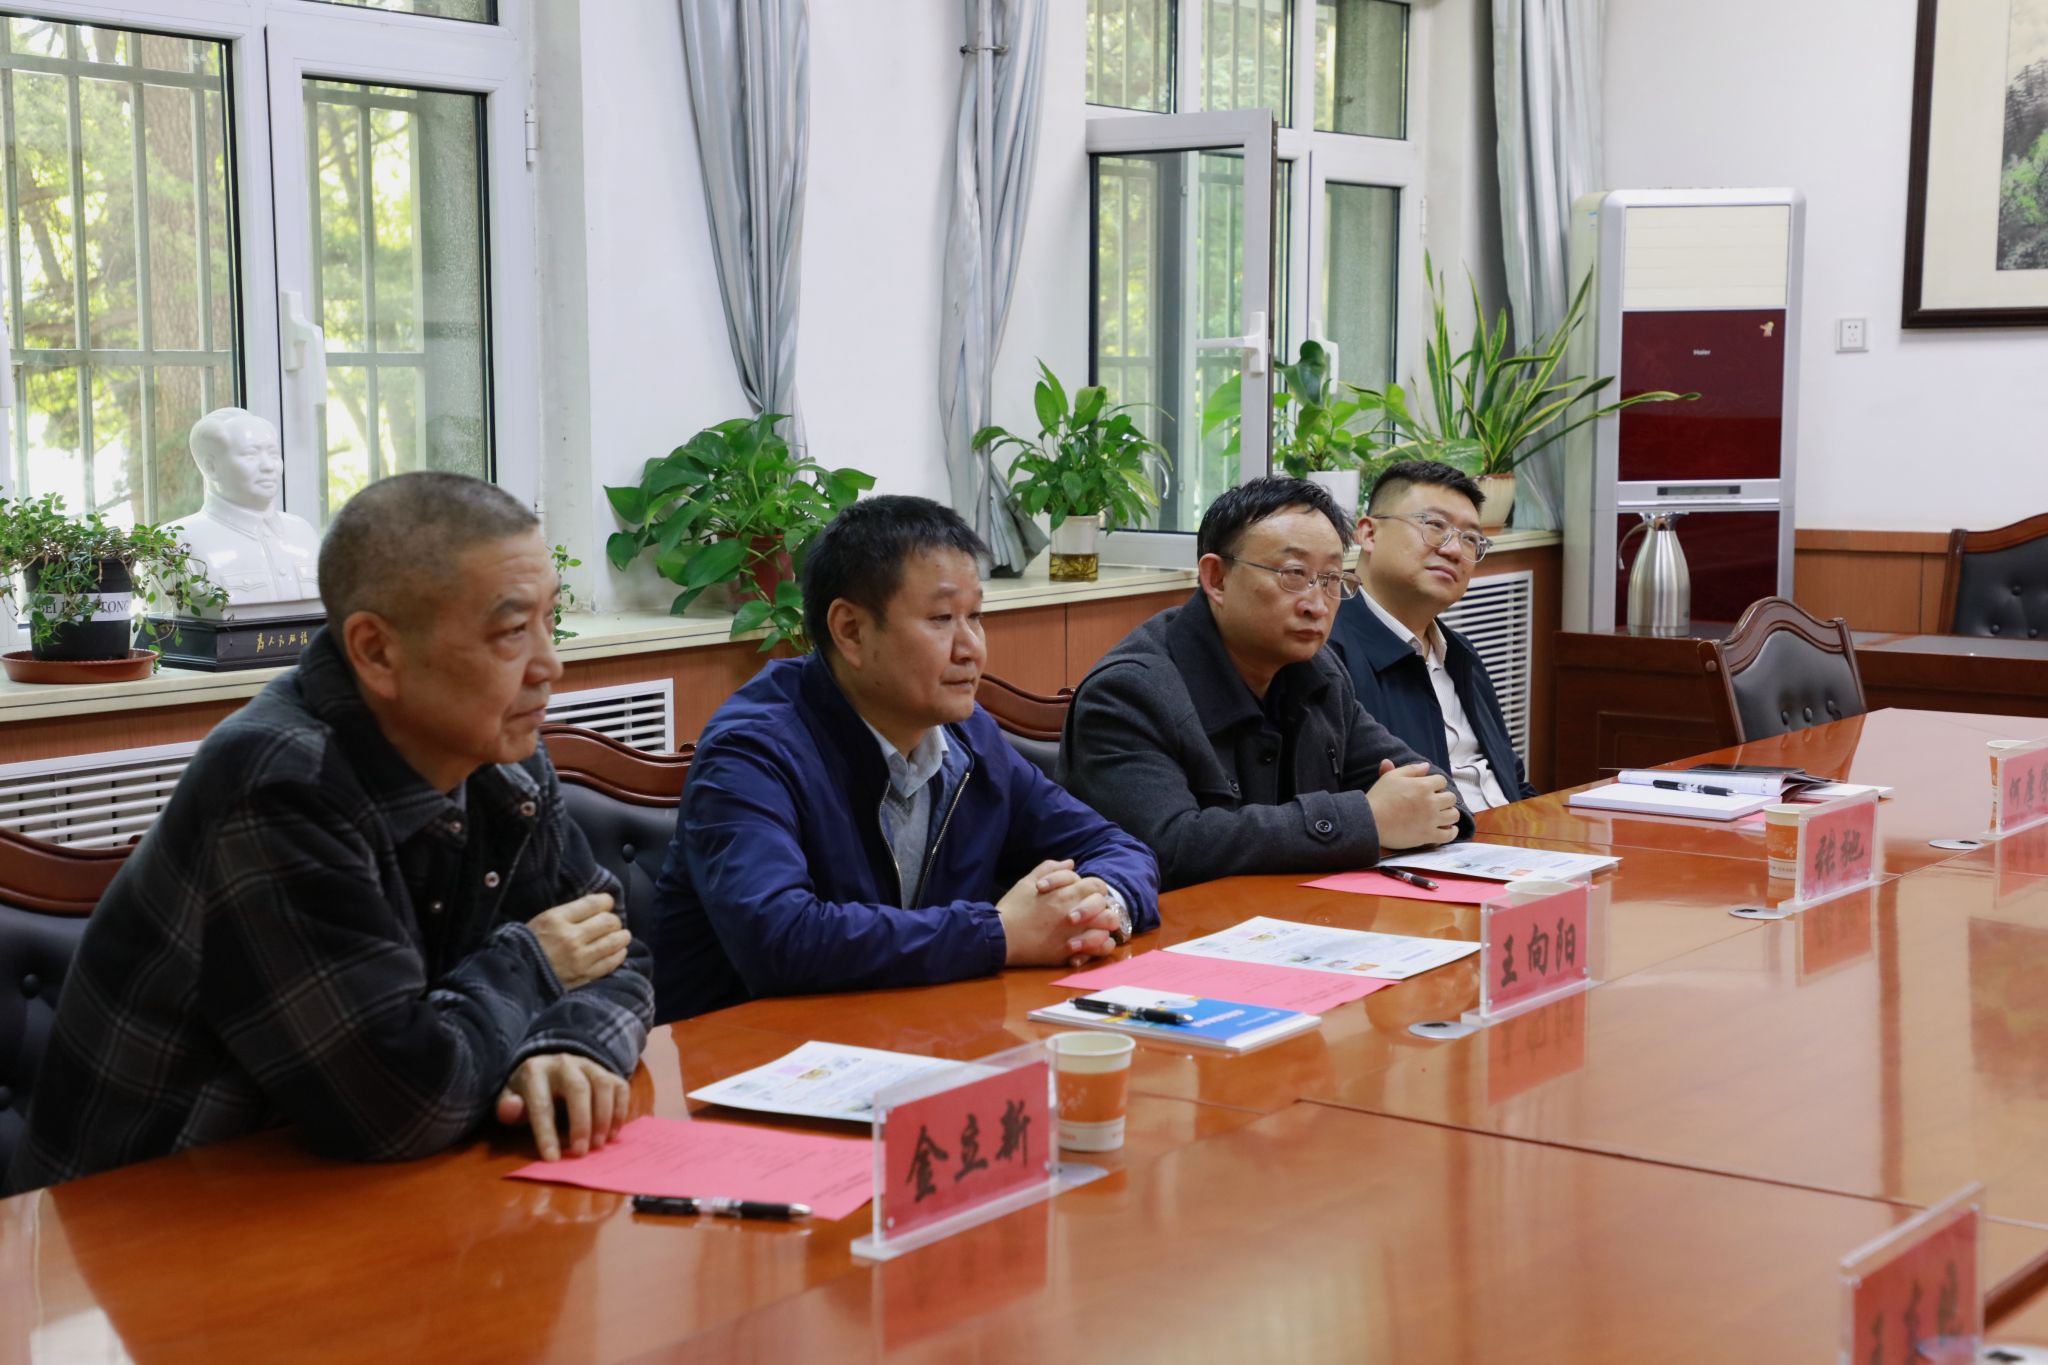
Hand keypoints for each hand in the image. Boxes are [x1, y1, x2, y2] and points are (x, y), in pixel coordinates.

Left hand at [497, 1052, 628, 1160]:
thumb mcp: (510, 1098)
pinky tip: (611, 1134)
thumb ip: (507, 1107)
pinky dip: (620, 1112)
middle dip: (581, 1123)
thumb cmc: (528, 1093)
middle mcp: (564, 1063)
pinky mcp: (607, 1071)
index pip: (541, 1102)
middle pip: (578, 1089)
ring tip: (599, 1144)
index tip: (552, 1159)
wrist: (548, 1068)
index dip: (546, 1132)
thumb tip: (511, 1108)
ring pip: (603, 1085)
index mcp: (535, 1071)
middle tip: (581, 1152)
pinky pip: (620, 1087)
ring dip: (604, 1117)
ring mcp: (589, 1064)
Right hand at [527, 892, 629, 990]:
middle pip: (609, 921)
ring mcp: (580, 959)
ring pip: (616, 941)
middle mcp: (571, 938)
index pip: (594, 903)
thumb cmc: (527, 946)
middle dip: (614, 920)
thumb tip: (597, 905)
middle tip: (611, 923)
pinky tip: (617, 951)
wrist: (517, 977)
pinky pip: (612, 962)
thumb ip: (568, 913)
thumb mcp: (541, 921)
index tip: (606, 904)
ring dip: (621, 936)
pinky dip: (619, 954)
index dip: (606, 901)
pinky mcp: (585, 976)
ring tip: (620, 936)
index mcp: (556, 919)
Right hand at [997, 858, 1123, 968]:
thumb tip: (1070, 863)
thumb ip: (1050, 868)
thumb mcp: (1027, 882)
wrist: (1000, 938)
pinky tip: (1093, 943)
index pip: (1096, 885)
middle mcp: (1075, 911)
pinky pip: (1099, 948)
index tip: (1084, 894)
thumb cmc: (1013, 908)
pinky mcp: (1070, 951)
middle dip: (1102, 905)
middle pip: (1106, 904)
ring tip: (1094, 926)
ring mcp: (1075, 933)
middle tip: (1092, 910)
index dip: (1093, 888)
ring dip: (1104, 924)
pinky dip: (1101, 945)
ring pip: (1107, 926)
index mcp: (1065, 893)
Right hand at [1367, 759, 1460, 848]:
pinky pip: (1449, 835)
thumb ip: (1410, 769)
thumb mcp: (1392, 777)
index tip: (1429, 789)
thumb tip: (1426, 766)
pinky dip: (1451, 832)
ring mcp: (1431, 820)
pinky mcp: (1428, 836)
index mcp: (1423, 786)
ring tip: (1441, 815)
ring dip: (1449, 813)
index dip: (1436, 784)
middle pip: (1451, 798)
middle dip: (1444, 798)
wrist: (1370, 822)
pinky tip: (1447, 829)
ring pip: (1453, 815)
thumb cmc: (1379, 798)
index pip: (1442, 781)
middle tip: (1435, 802)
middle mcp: (1431, 802)